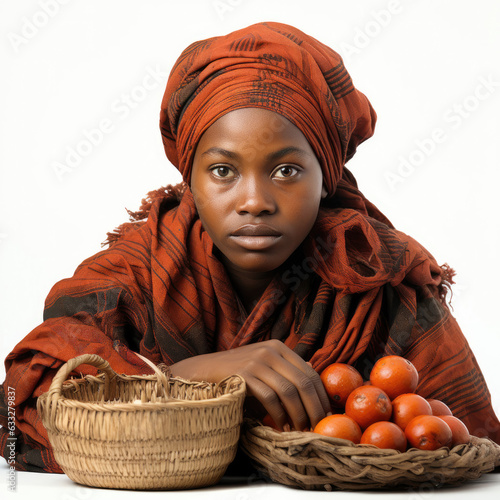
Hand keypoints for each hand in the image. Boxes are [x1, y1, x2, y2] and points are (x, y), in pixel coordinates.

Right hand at [169, 339, 330, 430]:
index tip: (327, 416)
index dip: (321, 397)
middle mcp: (271, 350)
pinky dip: (279, 416)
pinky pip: (270, 398)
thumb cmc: (237, 374)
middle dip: (314, 409)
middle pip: (304, 382)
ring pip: (289, 392)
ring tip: (299, 431)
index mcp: (279, 347)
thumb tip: (315, 376)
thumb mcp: (264, 367)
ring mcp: (257, 361)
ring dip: (298, 416)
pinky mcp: (245, 374)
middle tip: (317, 428)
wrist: (202, 372)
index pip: (311, 372)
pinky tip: (281, 427)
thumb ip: (286, 370)